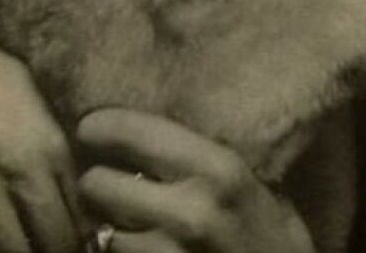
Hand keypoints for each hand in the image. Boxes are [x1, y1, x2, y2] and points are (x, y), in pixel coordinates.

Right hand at [0, 10, 80, 251]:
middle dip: (60, 251)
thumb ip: (53, 139)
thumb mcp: (33, 95)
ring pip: (10, 251)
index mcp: (48, 141)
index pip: (79, 206)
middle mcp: (18, 169)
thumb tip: (75, 177)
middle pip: (52, 238)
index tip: (88, 241)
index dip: (85, 232)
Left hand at [77, 109, 314, 252]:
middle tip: (103, 180)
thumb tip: (156, 126)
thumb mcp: (252, 181)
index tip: (91, 128)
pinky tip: (135, 245)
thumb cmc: (274, 235)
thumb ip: (207, 157)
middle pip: (97, 184)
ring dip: (106, 227)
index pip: (132, 132)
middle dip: (96, 183)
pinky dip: (119, 252)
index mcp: (217, 168)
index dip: (101, 127)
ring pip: (101, 232)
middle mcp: (190, 211)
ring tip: (119, 219)